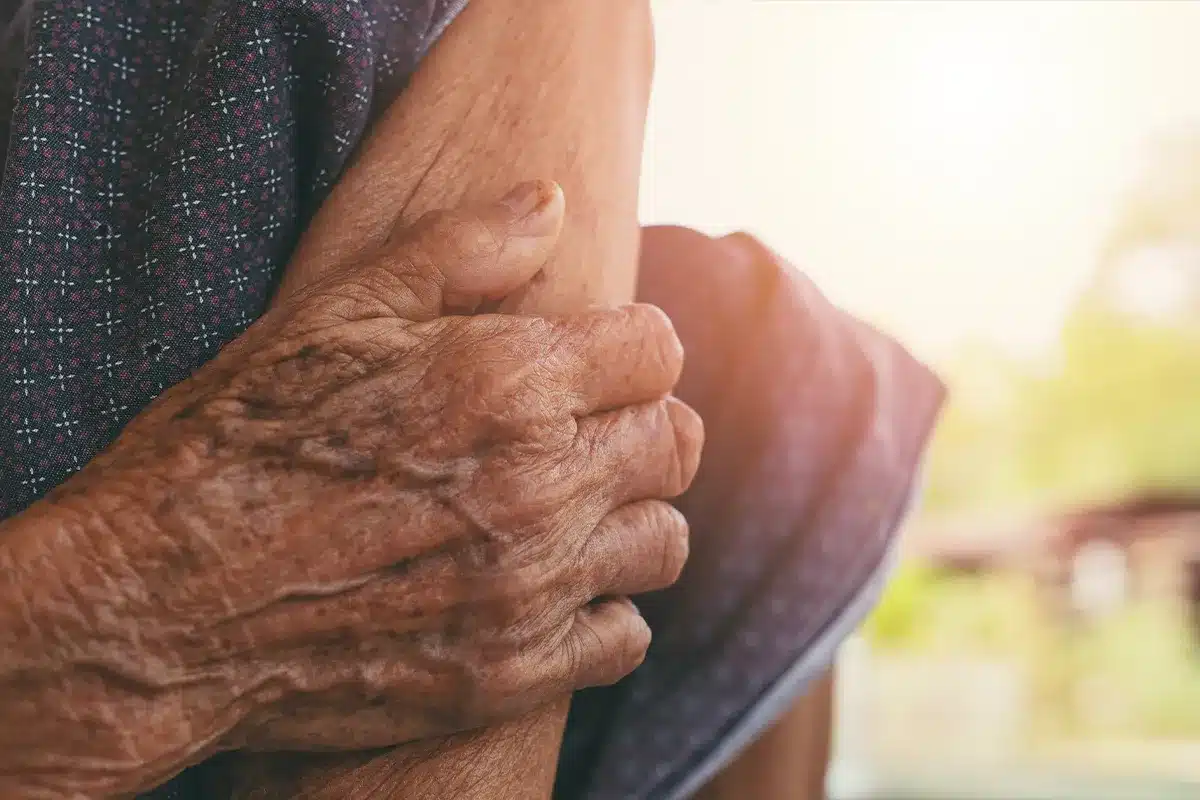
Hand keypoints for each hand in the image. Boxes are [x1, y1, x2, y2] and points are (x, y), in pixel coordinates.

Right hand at [0, 181, 702, 797]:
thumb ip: (461, 250)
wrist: (158, 606)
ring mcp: (531, 588)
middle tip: (585, 425)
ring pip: (662, 539)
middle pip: (674, 440)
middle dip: (639, 421)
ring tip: (572, 504)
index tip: (593, 356)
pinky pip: (623, 635)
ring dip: (629, 512)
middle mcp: (539, 486)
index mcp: (507, 383)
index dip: (628, 345)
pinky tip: (551, 584)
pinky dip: (603, 607)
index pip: (656, 350)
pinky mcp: (510, 671)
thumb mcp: (334, 314)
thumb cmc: (235, 444)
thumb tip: (551, 201)